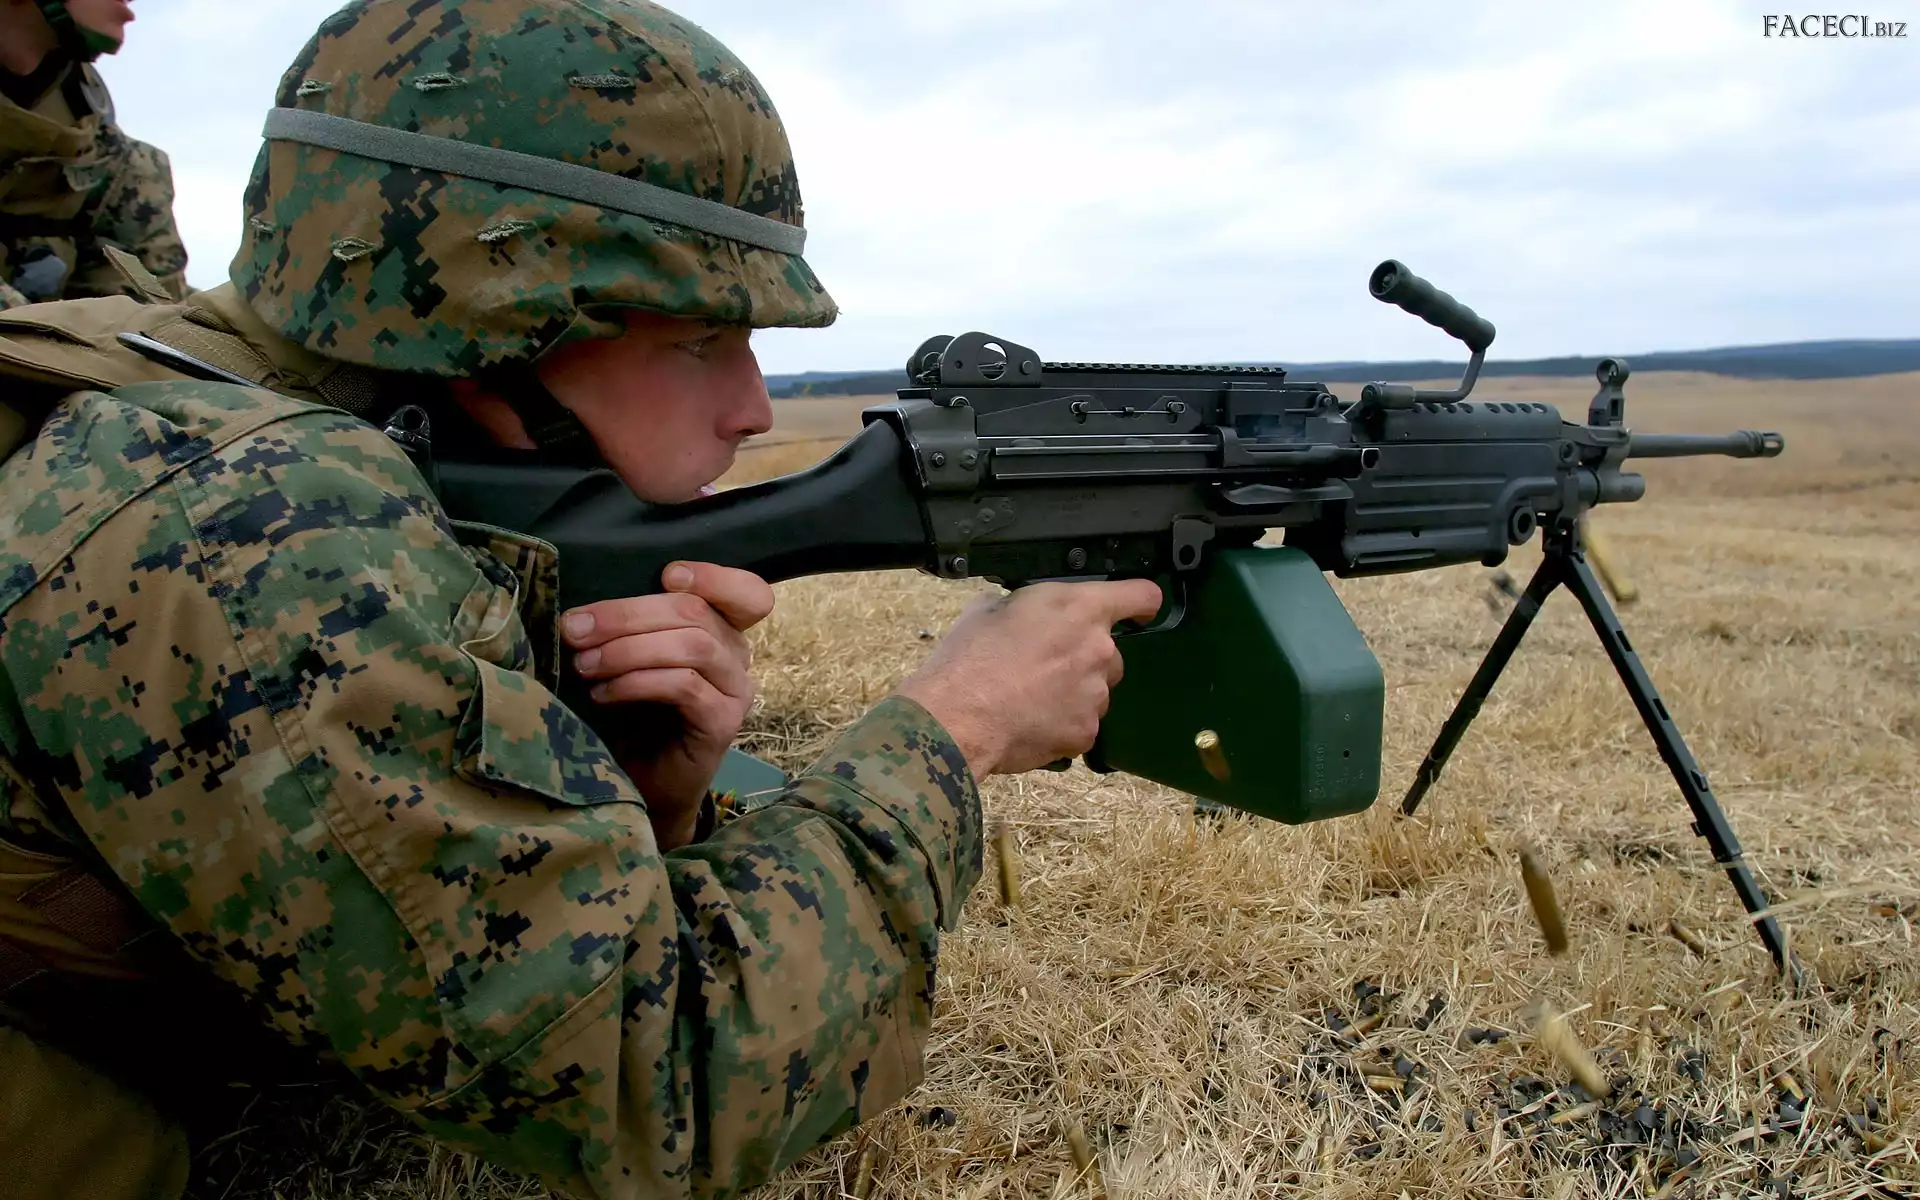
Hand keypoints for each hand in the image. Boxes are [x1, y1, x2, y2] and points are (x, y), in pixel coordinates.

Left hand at [561, 562, 774, 847]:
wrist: (644, 786)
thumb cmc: (634, 717)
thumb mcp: (632, 660)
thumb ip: (629, 630)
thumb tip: (579, 613)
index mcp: (722, 632)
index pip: (747, 593)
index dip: (714, 576)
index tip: (666, 574)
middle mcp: (738, 656)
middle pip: (696, 612)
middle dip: (627, 615)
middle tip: (575, 628)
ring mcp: (736, 691)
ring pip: (692, 645)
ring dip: (628, 649)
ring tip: (585, 665)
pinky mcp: (723, 723)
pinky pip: (684, 686)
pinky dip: (637, 682)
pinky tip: (603, 694)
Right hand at [894, 579, 1163, 776]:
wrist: (956, 717)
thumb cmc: (967, 659)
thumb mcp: (992, 608)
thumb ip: (1026, 607)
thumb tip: (1026, 614)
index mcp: (1079, 608)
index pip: (1141, 596)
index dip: (1140, 604)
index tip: (1137, 612)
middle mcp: (1098, 649)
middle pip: (1110, 653)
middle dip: (1085, 659)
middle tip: (1044, 667)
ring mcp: (1095, 694)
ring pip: (1096, 692)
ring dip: (1074, 694)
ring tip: (1029, 699)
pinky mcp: (1086, 732)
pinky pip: (1082, 726)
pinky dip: (1062, 726)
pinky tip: (1029, 723)